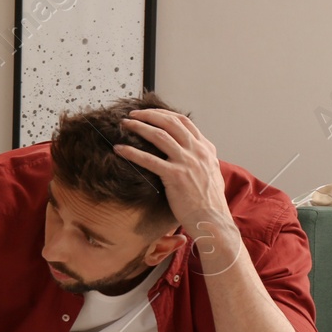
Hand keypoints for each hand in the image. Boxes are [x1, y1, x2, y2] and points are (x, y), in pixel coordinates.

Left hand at [112, 109, 231, 232]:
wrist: (212, 218)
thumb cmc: (208, 201)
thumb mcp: (210, 172)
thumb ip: (200, 159)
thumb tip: (190, 152)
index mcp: (205, 148)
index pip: (184, 122)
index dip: (164, 114)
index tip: (149, 113)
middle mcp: (197, 151)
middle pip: (170, 123)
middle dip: (149, 115)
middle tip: (132, 114)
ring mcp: (186, 162)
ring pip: (159, 136)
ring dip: (139, 127)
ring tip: (124, 125)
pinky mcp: (175, 176)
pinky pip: (149, 159)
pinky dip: (132, 152)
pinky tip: (119, 149)